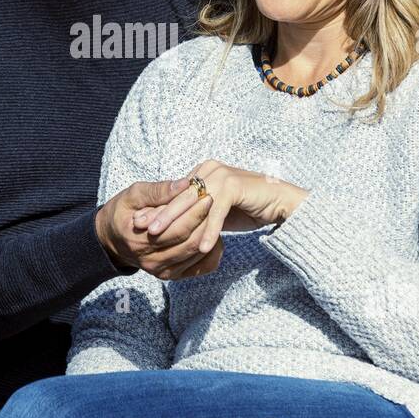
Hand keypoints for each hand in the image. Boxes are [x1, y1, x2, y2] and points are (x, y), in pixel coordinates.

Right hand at [95, 179, 224, 279]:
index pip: (177, 228)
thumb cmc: (121, 213)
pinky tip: (213, 233)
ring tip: (216, 213)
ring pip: (197, 254)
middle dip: (206, 221)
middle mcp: (151, 261)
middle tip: (215, 200)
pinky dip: (211, 251)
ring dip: (210, 234)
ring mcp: (162, 271)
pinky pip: (200, 267)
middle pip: (190, 243)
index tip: (206, 193)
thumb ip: (158, 190)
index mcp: (139, 241)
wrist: (110, 240)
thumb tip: (186, 184)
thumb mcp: (132, 195)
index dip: (195, 211)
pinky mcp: (171, 275)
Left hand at [138, 160, 309, 254]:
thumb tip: (171, 225)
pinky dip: (210, 230)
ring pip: (195, 203)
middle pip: (180, 196)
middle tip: (143, 229)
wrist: (279, 202)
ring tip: (161, 237)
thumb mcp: (215, 209)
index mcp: (202, 171)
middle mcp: (209, 169)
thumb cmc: (246, 206)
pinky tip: (201, 248)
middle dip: (160, 214)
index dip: (157, 208)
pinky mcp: (235, 187)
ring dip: (178, 222)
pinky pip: (218, 212)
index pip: (175, 192)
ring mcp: (222, 176)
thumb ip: (196, 212)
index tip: (140, 224)